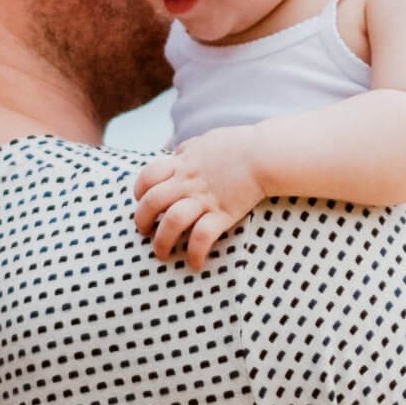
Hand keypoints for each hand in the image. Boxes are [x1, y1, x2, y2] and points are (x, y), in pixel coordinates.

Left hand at [133, 130, 264, 269]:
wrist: (266, 153)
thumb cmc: (240, 144)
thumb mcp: (207, 140)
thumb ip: (190, 148)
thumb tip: (179, 152)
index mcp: (183, 164)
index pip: (148, 176)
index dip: (139, 191)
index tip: (141, 201)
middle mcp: (188, 182)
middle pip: (152, 202)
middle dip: (142, 220)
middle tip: (144, 231)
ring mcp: (205, 199)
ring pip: (171, 222)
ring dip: (162, 241)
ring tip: (162, 254)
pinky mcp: (223, 214)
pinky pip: (202, 237)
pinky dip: (195, 253)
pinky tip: (195, 264)